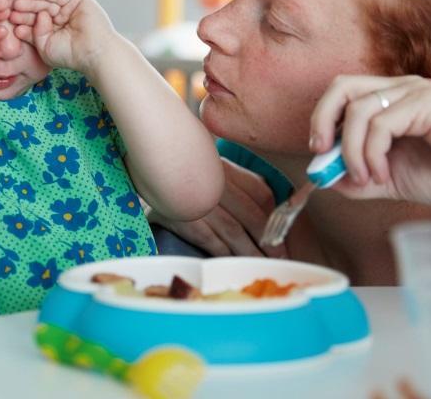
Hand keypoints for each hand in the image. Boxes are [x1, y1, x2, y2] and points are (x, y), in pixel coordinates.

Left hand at [9, 0, 116, 74]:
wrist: (93, 53)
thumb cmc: (70, 55)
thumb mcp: (44, 46)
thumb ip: (34, 34)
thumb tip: (30, 20)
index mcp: (54, 29)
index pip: (35, 22)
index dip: (23, 21)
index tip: (9, 21)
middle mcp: (61, 17)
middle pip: (39, 10)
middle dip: (25, 10)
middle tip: (11, 10)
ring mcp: (69, 7)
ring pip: (47, 1)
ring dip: (32, 1)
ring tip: (18, 4)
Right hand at [147, 158, 287, 257]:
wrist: (149, 165)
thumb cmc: (182, 170)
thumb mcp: (210, 166)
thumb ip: (234, 181)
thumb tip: (263, 208)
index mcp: (226, 169)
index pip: (261, 194)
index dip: (275, 218)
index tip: (281, 235)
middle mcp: (216, 185)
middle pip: (252, 217)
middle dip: (268, 241)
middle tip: (279, 257)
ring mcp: (201, 203)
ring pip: (235, 233)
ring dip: (251, 252)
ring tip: (262, 265)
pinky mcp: (185, 220)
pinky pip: (213, 241)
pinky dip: (227, 254)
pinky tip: (234, 262)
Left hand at [309, 75, 430, 208]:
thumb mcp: (388, 179)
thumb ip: (355, 176)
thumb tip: (320, 175)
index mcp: (390, 99)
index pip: (341, 93)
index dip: (321, 120)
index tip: (319, 155)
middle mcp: (400, 88)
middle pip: (341, 87)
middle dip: (322, 121)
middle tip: (323, 154)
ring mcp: (415, 91)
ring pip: (357, 111)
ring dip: (351, 152)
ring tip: (368, 179)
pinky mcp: (427, 103)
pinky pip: (379, 124)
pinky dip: (371, 154)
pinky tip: (384, 175)